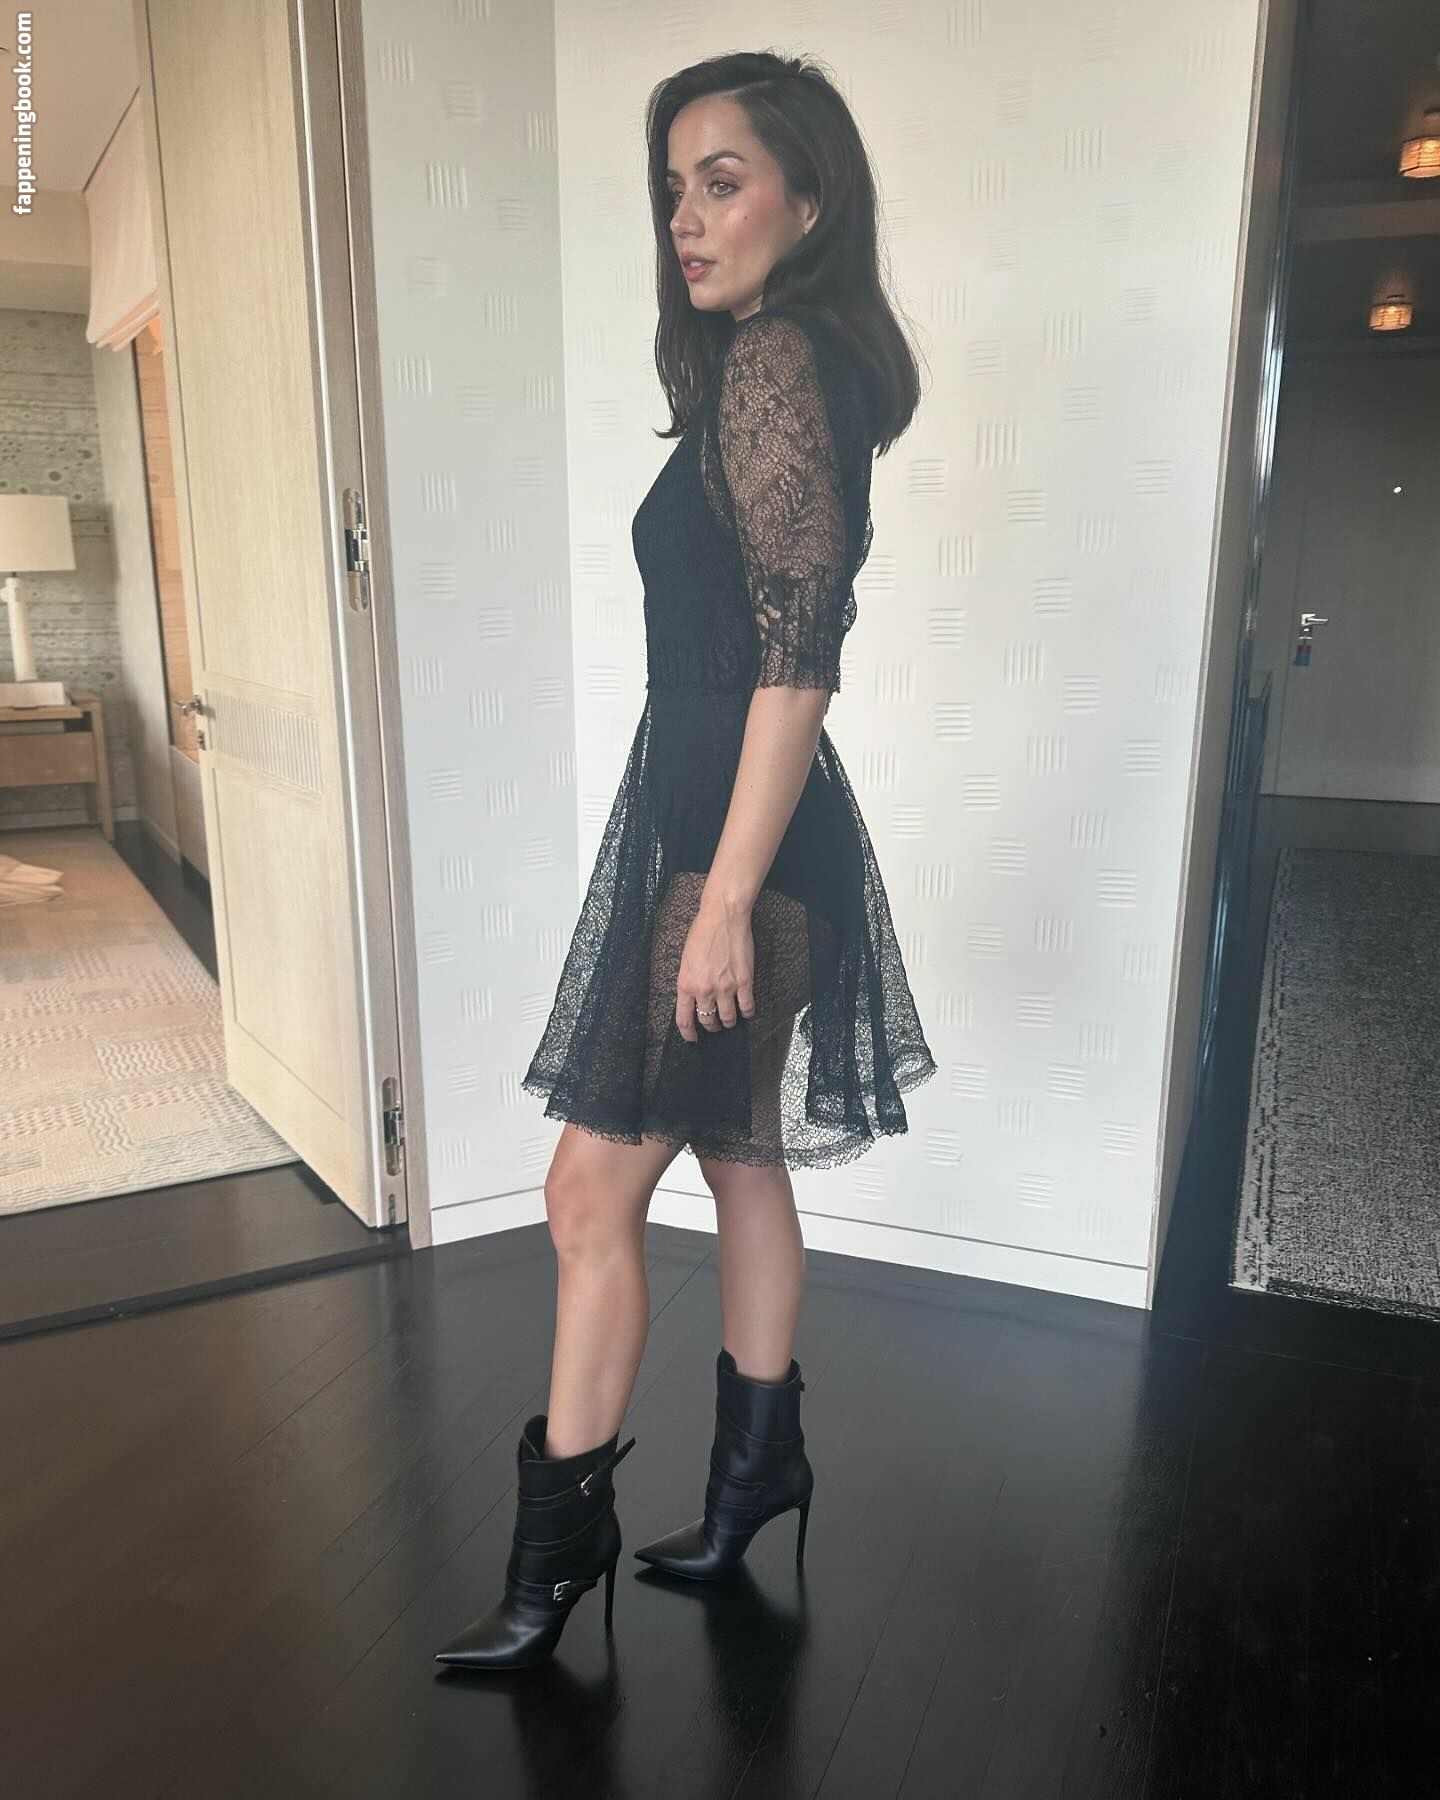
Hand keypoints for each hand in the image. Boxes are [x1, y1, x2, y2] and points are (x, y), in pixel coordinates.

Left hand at [676, 895, 755, 1041]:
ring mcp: (725, 988)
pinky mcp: (744, 982)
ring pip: (728, 1018)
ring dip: (728, 1022)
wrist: (723, 917)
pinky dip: (747, 1013)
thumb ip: (689, 982)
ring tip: (729, 1019)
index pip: (684, 1019)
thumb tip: (694, 998)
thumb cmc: (702, 932)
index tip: (692, 1038)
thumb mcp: (686, 960)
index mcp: (686, 984)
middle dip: (710, 1026)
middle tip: (713, 1025)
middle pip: (707, 1021)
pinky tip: (746, 1012)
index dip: (688, 1034)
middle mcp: (704, 990)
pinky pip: (747, 1007)